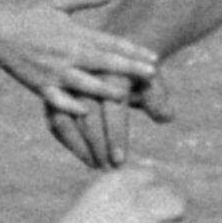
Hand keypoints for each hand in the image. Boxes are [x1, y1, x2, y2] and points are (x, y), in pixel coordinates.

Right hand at [0, 0, 158, 111]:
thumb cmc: (32, 18)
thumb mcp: (58, 2)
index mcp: (74, 32)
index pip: (110, 41)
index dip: (134, 50)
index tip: (155, 57)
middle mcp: (67, 52)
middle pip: (103, 60)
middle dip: (129, 68)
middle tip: (152, 74)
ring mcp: (54, 70)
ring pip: (84, 82)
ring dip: (106, 90)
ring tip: (125, 95)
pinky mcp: (40, 86)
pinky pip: (58, 100)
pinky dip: (71, 106)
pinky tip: (87, 112)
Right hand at [42, 166, 189, 222]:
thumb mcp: (94, 204)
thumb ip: (119, 195)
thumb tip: (149, 182)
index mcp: (113, 179)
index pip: (149, 174)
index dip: (150, 192)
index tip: (141, 209)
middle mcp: (129, 191)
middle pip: (167, 189)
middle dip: (166, 204)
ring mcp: (139, 213)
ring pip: (178, 206)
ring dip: (174, 218)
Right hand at [43, 68, 173, 168]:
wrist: (112, 54)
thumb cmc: (135, 73)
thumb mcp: (149, 79)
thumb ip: (157, 97)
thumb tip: (167, 116)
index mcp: (111, 72)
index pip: (113, 107)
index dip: (116, 134)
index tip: (120, 160)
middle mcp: (85, 77)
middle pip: (87, 115)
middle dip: (98, 145)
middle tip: (109, 168)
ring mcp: (67, 86)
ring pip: (65, 119)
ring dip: (80, 146)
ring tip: (96, 166)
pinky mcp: (54, 95)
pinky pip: (55, 120)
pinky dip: (67, 140)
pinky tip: (83, 156)